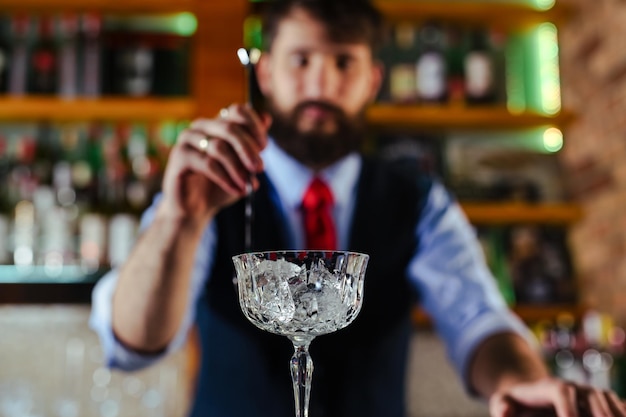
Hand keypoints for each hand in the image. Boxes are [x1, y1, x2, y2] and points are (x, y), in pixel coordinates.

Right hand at [158, 104, 270, 224]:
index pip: (237, 111)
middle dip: (248, 149)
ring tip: (247, 184)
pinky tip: (236, 190)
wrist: (196, 208)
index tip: (264, 147)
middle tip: (259, 168)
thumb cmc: (221, 184)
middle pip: (229, 128)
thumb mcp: (243, 166)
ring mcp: (188, 139)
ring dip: (238, 168)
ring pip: (219, 147)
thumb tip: (266, 117)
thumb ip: (253, 145)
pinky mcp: (179, 156)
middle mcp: (201, 126)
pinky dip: (226, 179)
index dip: (254, 127)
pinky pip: (208, 164)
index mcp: (218, 123)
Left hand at [489, 377, 625, 416]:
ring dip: (612, 413)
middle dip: (598, 414)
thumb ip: (501, 405)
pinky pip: (614, 405)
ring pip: (606, 399)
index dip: (568, 408)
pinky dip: (619, 412)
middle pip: (591, 395)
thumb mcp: (502, 401)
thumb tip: (504, 412)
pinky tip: (621, 416)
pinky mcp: (600, 401)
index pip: (562, 392)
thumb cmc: (515, 402)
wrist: (532, 395)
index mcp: (549, 386)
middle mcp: (573, 386)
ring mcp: (588, 392)